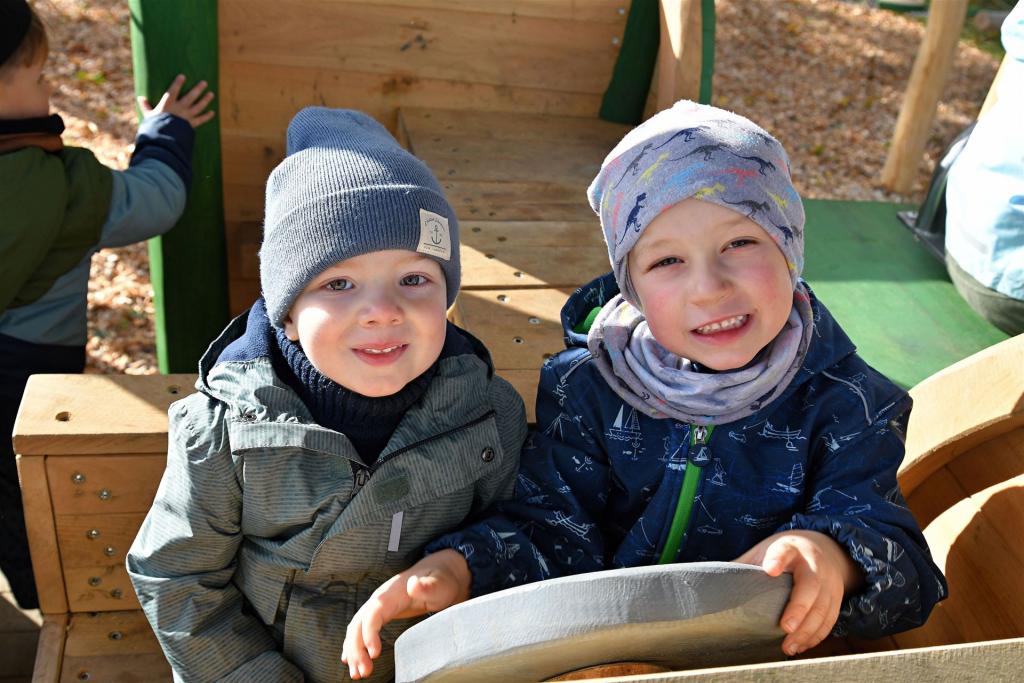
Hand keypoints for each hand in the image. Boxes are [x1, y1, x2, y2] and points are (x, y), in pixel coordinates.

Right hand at [137, 74, 214, 127]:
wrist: (164, 140)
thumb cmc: (155, 127)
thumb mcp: (148, 116)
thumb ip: (146, 106)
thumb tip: (140, 98)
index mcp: (167, 105)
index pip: (173, 91)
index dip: (178, 83)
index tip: (183, 76)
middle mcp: (179, 109)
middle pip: (190, 97)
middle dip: (198, 89)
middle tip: (204, 82)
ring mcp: (187, 117)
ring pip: (198, 106)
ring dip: (205, 100)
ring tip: (211, 94)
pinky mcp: (191, 125)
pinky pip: (201, 120)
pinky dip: (207, 116)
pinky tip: (212, 112)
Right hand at [342, 549, 470, 679]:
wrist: (438, 574)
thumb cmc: (440, 581)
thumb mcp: (438, 584)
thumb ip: (427, 585)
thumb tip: (414, 583)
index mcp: (391, 593)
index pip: (373, 613)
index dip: (369, 633)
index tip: (374, 654)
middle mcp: (379, 599)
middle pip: (359, 624)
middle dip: (356, 648)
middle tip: (364, 672)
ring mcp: (377, 607)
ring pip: (356, 629)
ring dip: (353, 651)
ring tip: (358, 673)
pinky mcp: (379, 614)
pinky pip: (360, 630)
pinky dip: (354, 646)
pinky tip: (350, 661)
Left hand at [735, 530, 862, 655]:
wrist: (823, 548)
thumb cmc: (784, 553)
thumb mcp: (764, 550)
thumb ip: (744, 565)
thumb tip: (708, 582)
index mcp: (791, 547)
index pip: (784, 550)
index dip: (777, 558)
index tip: (769, 570)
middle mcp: (814, 563)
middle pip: (811, 585)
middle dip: (799, 607)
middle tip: (785, 627)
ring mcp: (829, 581)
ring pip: (823, 608)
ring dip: (807, 630)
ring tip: (788, 647)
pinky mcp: (836, 598)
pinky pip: (829, 619)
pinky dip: (816, 635)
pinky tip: (801, 646)